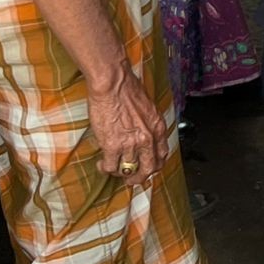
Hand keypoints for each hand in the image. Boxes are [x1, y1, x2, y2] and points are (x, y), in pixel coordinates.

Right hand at [89, 70, 167, 186]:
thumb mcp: (148, 108)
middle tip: (131, 179)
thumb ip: (148, 125)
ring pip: (127, 170)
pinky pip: (110, 166)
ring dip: (119, 172)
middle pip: (148, 169)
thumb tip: (143, 135)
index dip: (154, 165)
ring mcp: (130, 144)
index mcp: (158, 128)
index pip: (162, 155)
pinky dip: (105, 168)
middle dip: (139, 178)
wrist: (113, 83)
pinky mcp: (112, 146)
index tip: (146, 167)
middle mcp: (147, 138)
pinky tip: (101, 164)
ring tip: (112, 168)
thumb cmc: (128, 89)